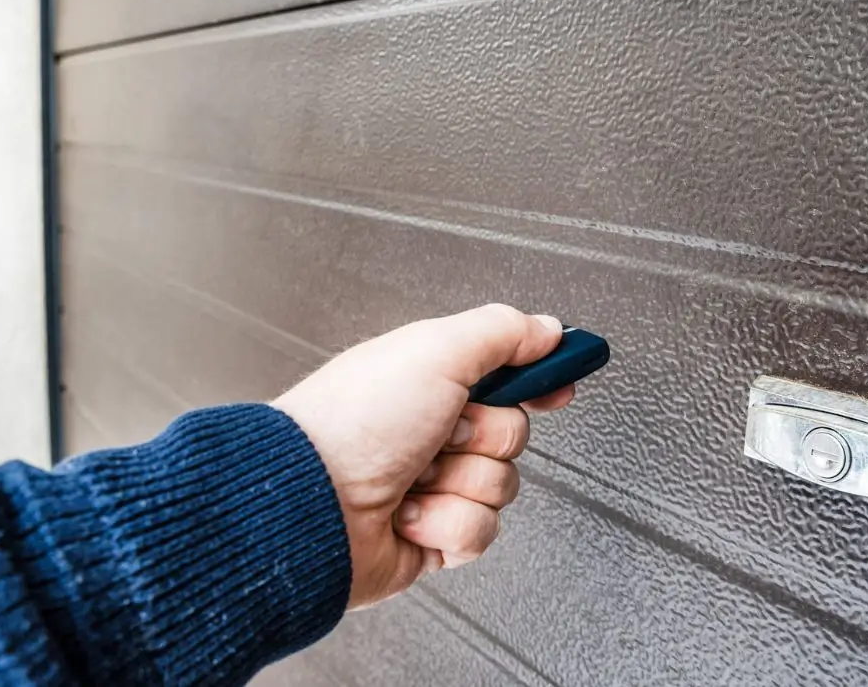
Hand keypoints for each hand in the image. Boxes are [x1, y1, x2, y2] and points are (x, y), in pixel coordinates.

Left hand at [272, 304, 572, 608]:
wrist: (308, 506)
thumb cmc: (350, 423)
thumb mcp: (434, 350)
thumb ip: (501, 331)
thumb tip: (548, 329)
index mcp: (426, 380)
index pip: (504, 373)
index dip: (537, 377)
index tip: (560, 380)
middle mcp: (429, 431)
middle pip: (512, 432)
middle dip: (484, 435)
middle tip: (443, 431)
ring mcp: (430, 486)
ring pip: (501, 486)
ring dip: (462, 481)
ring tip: (416, 476)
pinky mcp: (431, 537)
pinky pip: (480, 532)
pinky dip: (447, 523)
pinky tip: (409, 513)